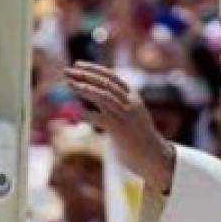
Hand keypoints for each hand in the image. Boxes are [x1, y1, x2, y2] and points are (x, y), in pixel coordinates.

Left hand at [64, 62, 174, 190]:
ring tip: (70, 84)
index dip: (93, 69)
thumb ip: (119, 104)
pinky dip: (87, 114)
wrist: (153, 156)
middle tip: (67, 71)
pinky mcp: (120, 130)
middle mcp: (130, 104)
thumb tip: (99, 96)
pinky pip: (100, 118)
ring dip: (84, 88)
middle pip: (106, 83)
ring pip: (103, 96)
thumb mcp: (132, 116)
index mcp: (133, 98)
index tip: (77, 65)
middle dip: (85, 75)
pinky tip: (76, 113)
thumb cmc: (139, 138)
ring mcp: (126, 116)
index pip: (112, 77)